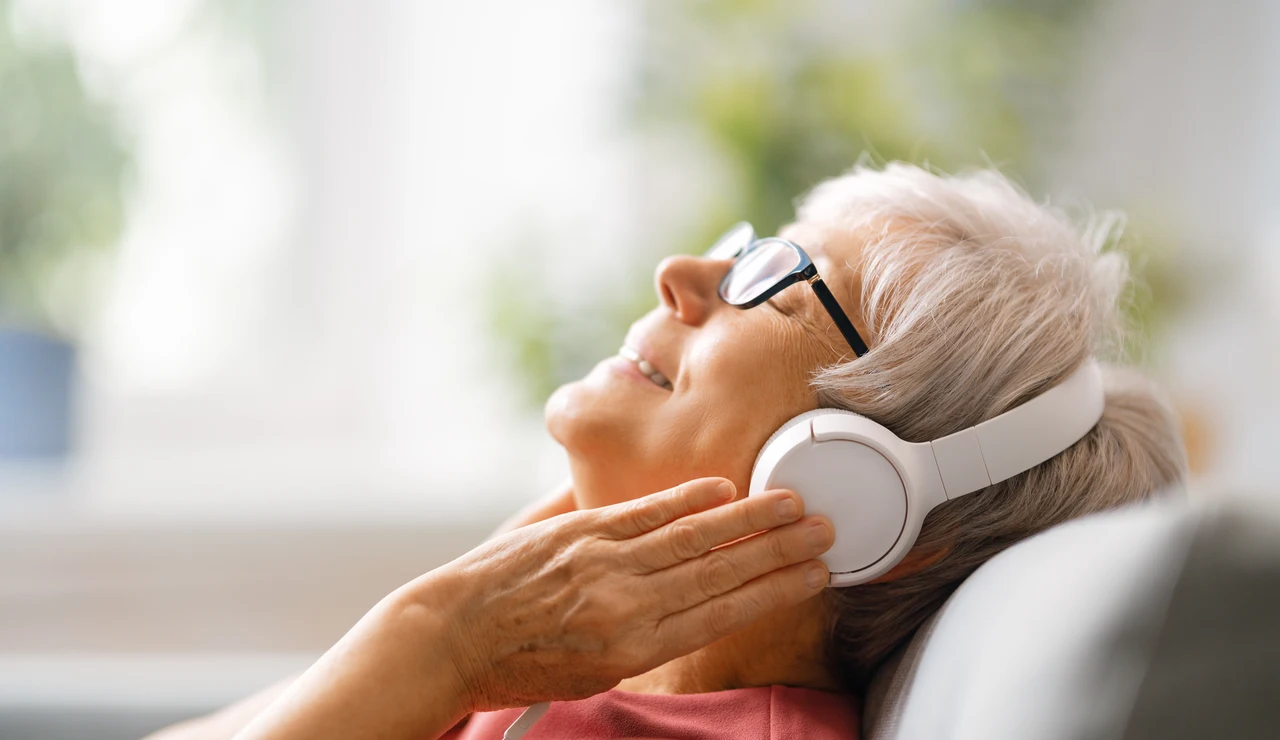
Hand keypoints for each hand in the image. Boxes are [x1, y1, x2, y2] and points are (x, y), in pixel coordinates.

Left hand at [425, 477, 833, 711]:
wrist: (453, 636)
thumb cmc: (519, 662)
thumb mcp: (592, 670)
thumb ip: (645, 631)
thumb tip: (685, 598)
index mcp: (635, 647)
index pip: (722, 613)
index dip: (773, 591)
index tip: (811, 575)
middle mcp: (627, 603)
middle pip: (720, 571)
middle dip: (778, 550)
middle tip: (822, 532)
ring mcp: (603, 561)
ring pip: (692, 537)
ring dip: (748, 519)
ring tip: (791, 505)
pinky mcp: (579, 531)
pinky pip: (645, 513)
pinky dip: (686, 500)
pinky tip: (722, 490)